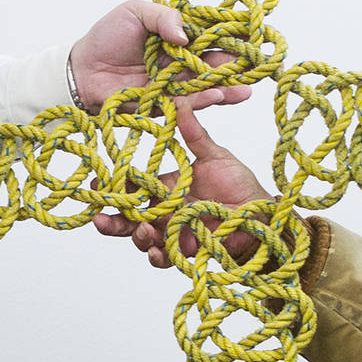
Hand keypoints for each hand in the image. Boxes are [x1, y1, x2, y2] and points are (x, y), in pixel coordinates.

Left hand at [68, 1, 253, 112]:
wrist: (81, 70)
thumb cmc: (107, 36)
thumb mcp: (135, 12)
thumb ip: (163, 17)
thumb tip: (186, 35)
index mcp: (180, 36)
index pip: (211, 35)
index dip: (232, 34)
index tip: (253, 35)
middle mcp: (182, 60)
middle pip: (216, 62)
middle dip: (237, 65)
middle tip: (257, 66)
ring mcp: (175, 83)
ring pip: (207, 86)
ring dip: (226, 87)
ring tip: (244, 88)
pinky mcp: (165, 104)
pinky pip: (187, 103)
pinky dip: (202, 101)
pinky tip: (218, 96)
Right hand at [94, 104, 270, 266]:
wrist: (260, 214)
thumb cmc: (240, 184)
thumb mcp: (215, 155)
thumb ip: (195, 134)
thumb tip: (179, 103)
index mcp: (167, 187)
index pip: (133, 188)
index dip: (115, 188)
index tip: (100, 185)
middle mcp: (166, 210)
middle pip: (130, 217)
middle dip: (112, 220)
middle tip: (100, 219)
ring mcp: (174, 232)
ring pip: (143, 238)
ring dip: (137, 236)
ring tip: (143, 230)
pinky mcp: (186, 250)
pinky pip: (165, 257)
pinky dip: (158, 257)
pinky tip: (156, 251)